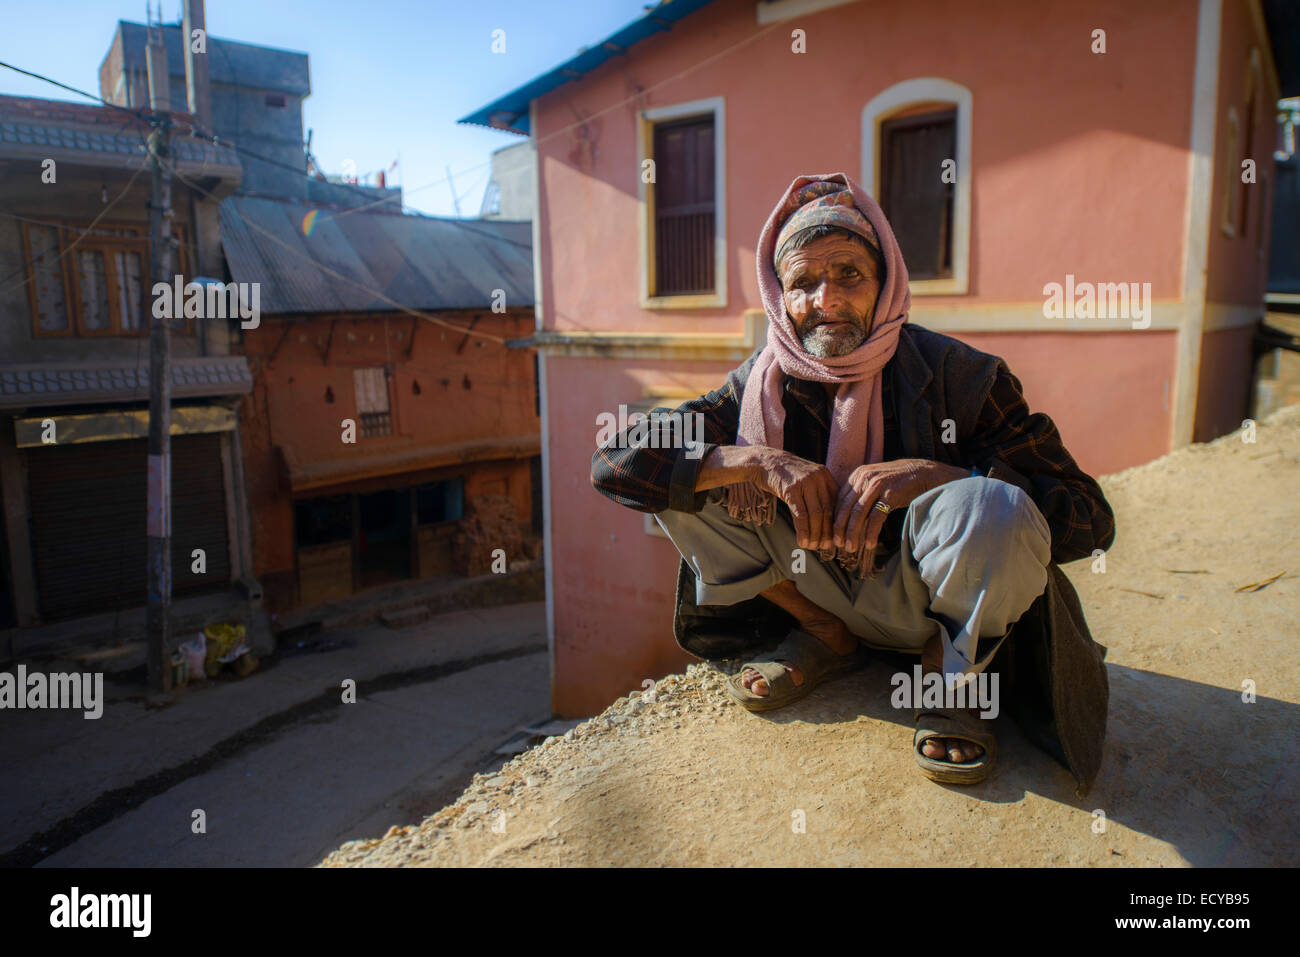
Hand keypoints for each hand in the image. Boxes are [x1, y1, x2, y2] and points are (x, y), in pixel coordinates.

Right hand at [752, 449, 838, 551]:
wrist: (763, 462)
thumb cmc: (785, 475)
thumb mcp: (806, 479)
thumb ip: (818, 493)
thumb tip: (827, 520)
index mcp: (825, 475)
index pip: (837, 503)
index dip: (837, 522)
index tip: (835, 538)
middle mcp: (818, 477)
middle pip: (828, 510)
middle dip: (827, 532)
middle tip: (826, 547)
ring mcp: (805, 482)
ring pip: (816, 514)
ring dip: (815, 534)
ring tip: (812, 547)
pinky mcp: (791, 489)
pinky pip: (801, 514)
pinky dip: (803, 531)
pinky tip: (802, 542)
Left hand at [833, 459, 969, 556]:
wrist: (923, 474)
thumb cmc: (897, 482)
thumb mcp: (875, 482)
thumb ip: (860, 494)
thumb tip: (846, 516)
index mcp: (857, 475)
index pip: (839, 500)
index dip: (834, 518)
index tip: (832, 534)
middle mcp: (864, 478)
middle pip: (846, 507)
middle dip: (840, 528)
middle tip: (838, 544)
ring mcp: (877, 485)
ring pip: (858, 513)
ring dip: (853, 533)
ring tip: (851, 547)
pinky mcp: (890, 494)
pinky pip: (876, 518)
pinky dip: (871, 533)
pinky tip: (870, 544)